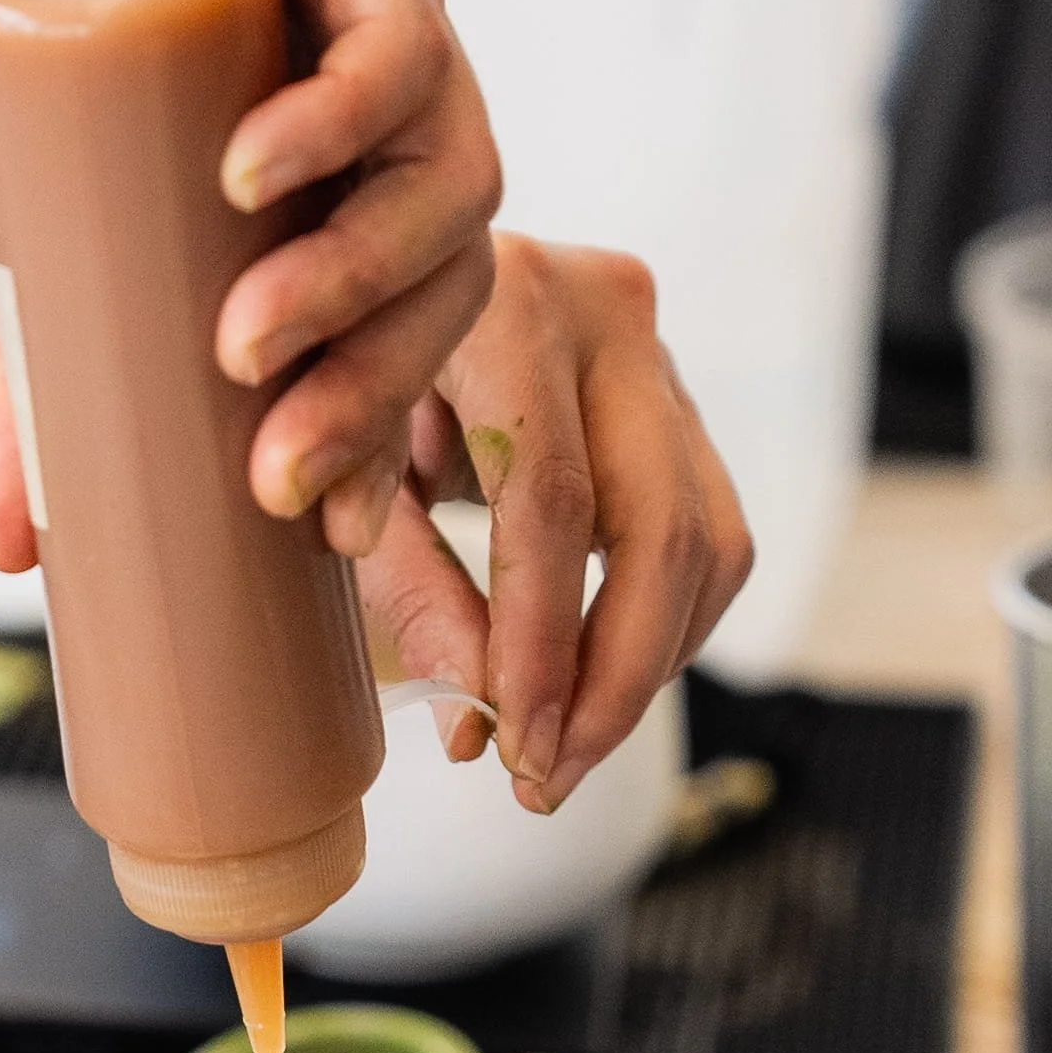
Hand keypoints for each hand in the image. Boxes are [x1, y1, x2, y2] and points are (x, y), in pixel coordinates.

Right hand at [0, 0, 500, 573]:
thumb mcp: (5, 232)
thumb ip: (27, 374)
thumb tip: (13, 550)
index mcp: (341, 152)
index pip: (418, 314)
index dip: (395, 434)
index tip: (328, 538)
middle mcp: (382, 64)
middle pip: (452, 262)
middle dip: (373, 388)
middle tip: (272, 470)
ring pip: (450, 162)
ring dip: (361, 279)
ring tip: (245, 346)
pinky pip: (397, 29)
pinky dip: (344, 121)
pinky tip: (255, 180)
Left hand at [355, 234, 751, 810]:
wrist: (375, 274)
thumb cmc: (340, 374)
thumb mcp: (346, 471)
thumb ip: (409, 586)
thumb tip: (475, 726)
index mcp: (509, 302)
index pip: (550, 499)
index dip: (541, 639)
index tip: (515, 744)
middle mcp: (608, 311)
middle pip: (662, 529)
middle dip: (614, 680)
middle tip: (549, 778)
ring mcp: (658, 354)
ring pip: (708, 544)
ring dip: (646, 670)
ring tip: (563, 753)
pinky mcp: (679, 403)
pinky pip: (710, 539)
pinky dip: (662, 630)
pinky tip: (594, 687)